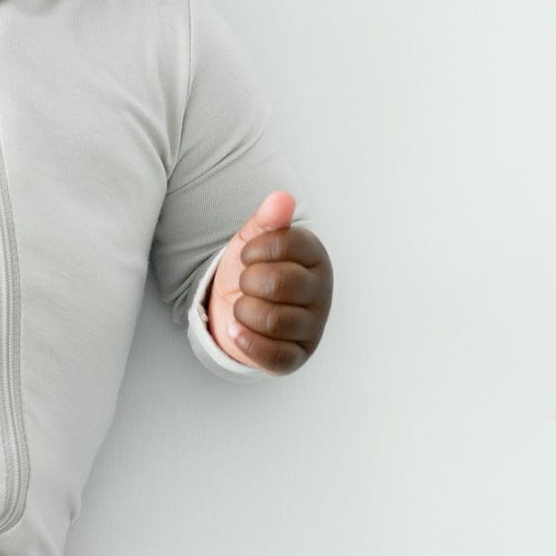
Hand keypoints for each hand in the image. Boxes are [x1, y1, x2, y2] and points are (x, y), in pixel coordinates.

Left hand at [204, 190, 331, 373]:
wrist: (238, 308)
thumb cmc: (252, 270)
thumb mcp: (253, 241)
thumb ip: (267, 220)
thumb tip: (281, 199)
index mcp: (315, 257)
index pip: (287, 243)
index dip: (255, 249)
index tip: (247, 255)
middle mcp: (321, 292)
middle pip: (279, 284)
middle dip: (248, 282)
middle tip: (244, 283)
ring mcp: (312, 326)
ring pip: (273, 321)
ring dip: (243, 311)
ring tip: (241, 306)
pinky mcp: (296, 355)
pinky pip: (275, 356)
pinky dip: (246, 342)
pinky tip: (234, 329)